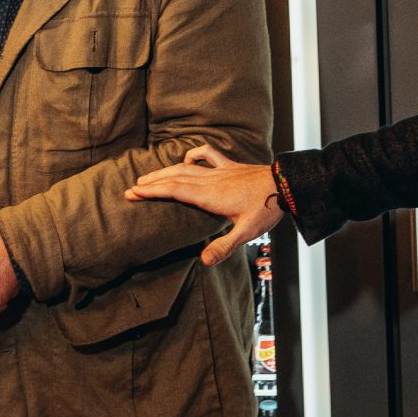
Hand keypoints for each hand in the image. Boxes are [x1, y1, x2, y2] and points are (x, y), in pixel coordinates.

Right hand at [124, 145, 280, 265]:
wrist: (286, 185)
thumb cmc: (267, 209)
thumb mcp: (246, 232)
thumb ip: (224, 246)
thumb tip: (202, 262)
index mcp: (209, 196)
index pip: (174, 191)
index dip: (151, 192)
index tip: (132, 193)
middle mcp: (210, 180)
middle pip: (174, 178)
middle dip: (151, 183)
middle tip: (131, 188)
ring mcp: (219, 171)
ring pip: (185, 167)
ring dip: (165, 171)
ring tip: (148, 177)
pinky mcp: (229, 165)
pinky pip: (207, 154)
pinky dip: (193, 154)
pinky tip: (187, 159)